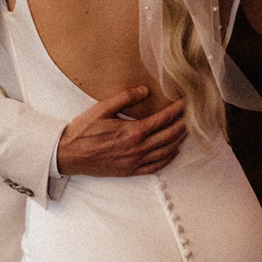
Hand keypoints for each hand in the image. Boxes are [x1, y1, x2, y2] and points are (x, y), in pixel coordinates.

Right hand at [57, 88, 186, 177]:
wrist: (67, 155)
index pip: (163, 119)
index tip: (187, 102)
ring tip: (187, 130)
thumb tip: (144, 90)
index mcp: (132, 131)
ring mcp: (135, 162)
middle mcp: (138, 148)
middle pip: (170, 136)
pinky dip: (168, 159)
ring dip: (179, 140)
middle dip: (184, 124)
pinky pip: (155, 167)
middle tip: (195, 115)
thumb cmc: (82, 131)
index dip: (178, 110)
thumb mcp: (101, 108)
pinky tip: (173, 152)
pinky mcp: (130, 171)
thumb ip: (124, 98)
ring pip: (166, 152)